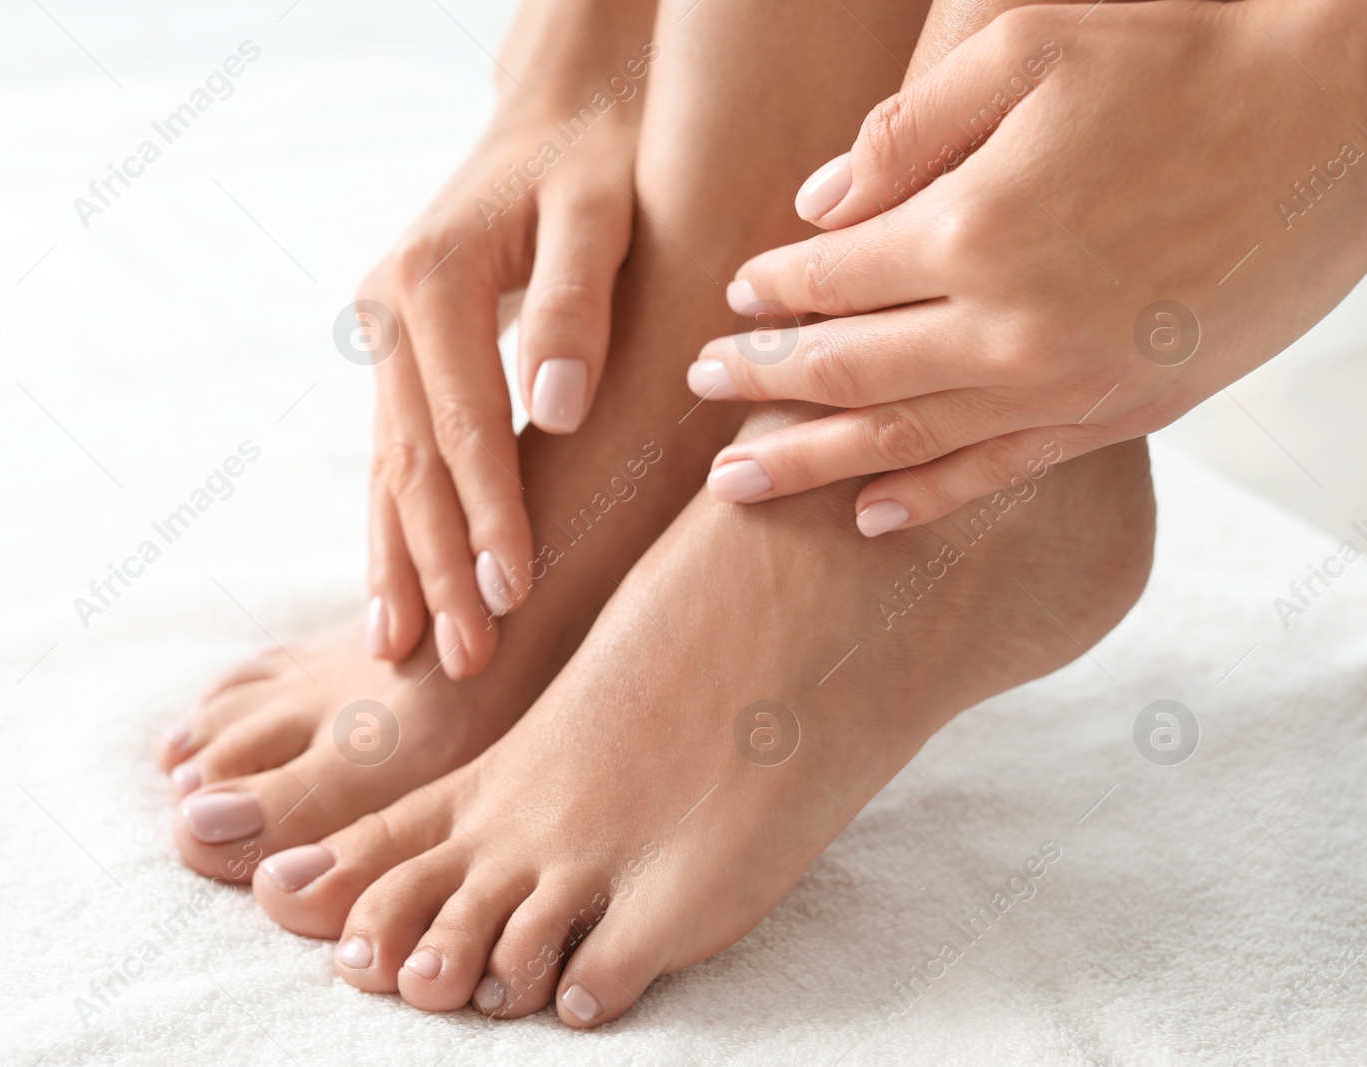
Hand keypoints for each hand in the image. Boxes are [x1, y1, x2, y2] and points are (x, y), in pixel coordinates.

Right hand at [360, 4, 654, 675]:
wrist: (559, 115)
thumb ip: (579, 301)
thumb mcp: (603, 210)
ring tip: (403, 654)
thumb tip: (554, 408)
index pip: (464, 423)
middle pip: (412, 462)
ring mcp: (381, 335)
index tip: (514, 594)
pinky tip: (392, 594)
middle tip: (463, 659)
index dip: (488, 514)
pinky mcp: (395, 356)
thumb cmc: (598, 161)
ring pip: (387, 470)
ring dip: (399, 564)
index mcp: (434, 276)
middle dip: (437, 565)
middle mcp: (389, 309)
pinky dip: (390, 528)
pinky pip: (388, 457)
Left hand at [688, 0, 1366, 533]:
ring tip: (734, 486)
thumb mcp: (1031, 46)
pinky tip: (872, 518)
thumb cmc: (1186, 53)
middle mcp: (1006, 322)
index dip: (770, 293)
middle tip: (698, 396)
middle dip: (761, 384)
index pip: (831, 279)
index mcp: (973, 225)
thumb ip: (910, 130)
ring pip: (905, 440)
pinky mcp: (1122, 411)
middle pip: (845, 370)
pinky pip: (1003, 472)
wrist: (1345, 113)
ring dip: (812, 462)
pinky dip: (931, 498)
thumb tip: (817, 206)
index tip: (732, 303)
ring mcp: (1065, 380)